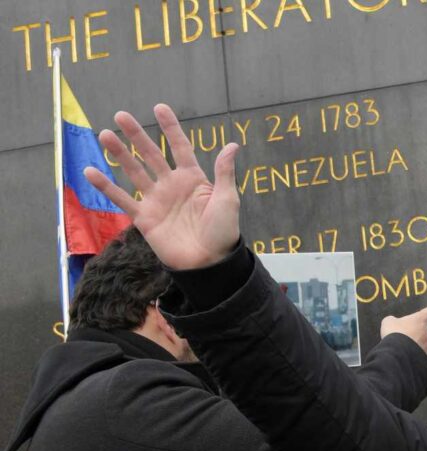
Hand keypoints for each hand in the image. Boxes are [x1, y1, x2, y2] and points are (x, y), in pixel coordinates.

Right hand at [83, 104, 240, 269]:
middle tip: (121, 115)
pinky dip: (106, 187)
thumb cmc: (223, 231)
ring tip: (105, 135)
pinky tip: (91, 171)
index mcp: (194, 178)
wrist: (209, 263)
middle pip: (152, 154)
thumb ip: (224, 173)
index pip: (180, 147)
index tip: (159, 107)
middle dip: (137, 135)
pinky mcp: (144, 217)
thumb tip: (231, 144)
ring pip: (134, 171)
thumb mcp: (227, 199)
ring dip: (119, 153)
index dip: (170, 128)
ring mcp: (156, 200)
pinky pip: (122, 199)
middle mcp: (172, 185)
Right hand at [380, 305, 426, 355]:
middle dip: (415, 333)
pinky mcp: (426, 356)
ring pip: (421, 343)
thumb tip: (393, 323)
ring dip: (413, 344)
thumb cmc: (393, 333)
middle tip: (403, 336)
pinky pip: (420, 354)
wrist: (397, 352)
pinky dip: (413, 355)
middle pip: (423, 330)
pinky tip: (404, 356)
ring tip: (401, 347)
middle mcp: (426, 331)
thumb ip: (393, 320)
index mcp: (420, 319)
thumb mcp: (389, 322)